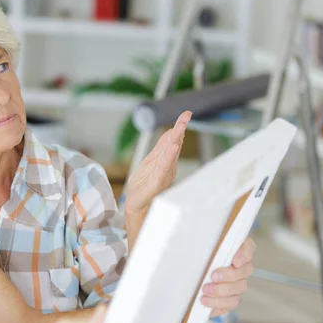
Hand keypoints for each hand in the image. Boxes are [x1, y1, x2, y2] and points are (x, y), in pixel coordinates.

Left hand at [124, 111, 191, 247]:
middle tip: (186, 116)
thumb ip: (160, 151)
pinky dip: (169, 157)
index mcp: (163, 161)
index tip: (185, 114)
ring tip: (180, 127)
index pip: (171, 140)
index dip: (178, 127)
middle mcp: (166, 167)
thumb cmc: (142, 189)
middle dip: (180, 130)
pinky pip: (164, 167)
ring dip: (175, 140)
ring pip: (171, 154)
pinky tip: (172, 147)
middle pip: (174, 145)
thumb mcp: (149, 165)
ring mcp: (163, 174)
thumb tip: (171, 134)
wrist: (136, 209)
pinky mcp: (157, 183)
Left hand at [201, 237, 255, 316]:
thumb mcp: (197, 249)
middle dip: (229, 275)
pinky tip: (206, 300)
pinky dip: (218, 303)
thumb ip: (203, 245)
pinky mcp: (231, 298)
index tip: (235, 261)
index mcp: (235, 250)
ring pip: (239, 288)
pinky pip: (231, 303)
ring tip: (205, 290)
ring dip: (222, 290)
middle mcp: (240, 267)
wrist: (186, 281)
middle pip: (246, 270)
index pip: (248, 246)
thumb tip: (197, 241)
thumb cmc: (194, 260)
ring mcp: (238, 284)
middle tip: (213, 276)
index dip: (244, 254)